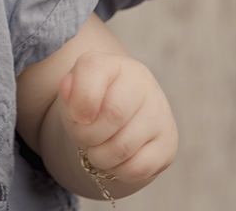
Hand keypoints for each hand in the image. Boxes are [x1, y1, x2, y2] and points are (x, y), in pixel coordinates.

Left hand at [56, 50, 177, 185]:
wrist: (118, 119)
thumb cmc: (91, 104)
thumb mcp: (73, 94)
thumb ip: (67, 90)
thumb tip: (67, 86)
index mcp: (114, 64)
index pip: (93, 69)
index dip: (80, 99)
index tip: (77, 116)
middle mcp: (142, 83)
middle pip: (113, 114)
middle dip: (88, 135)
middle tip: (84, 138)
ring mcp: (160, 113)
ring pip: (124, 147)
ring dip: (100, 157)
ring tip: (97, 149)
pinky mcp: (168, 143)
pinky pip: (138, 169)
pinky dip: (118, 171)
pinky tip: (115, 160)